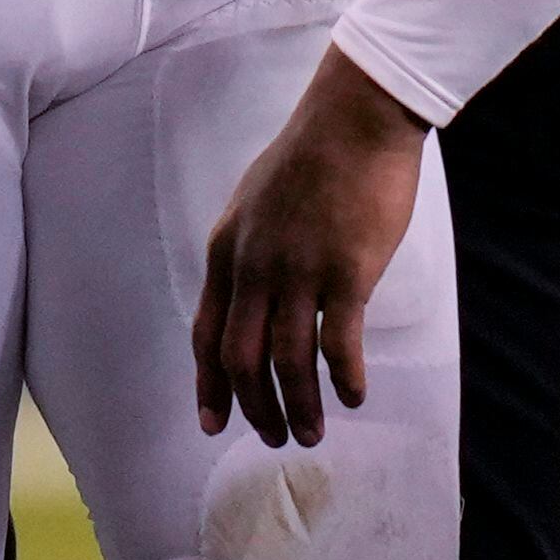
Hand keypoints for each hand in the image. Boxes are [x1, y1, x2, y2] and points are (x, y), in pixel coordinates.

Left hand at [191, 47, 430, 446]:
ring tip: (313, 433)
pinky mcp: (346, 271)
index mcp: (226, 251)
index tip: (214, 424)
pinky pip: (338, 344)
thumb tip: (253, 297)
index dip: (209, 385)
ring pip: (289, 363)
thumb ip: (248, 253)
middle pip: (242, 359)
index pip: (205, 334)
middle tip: (275, 438)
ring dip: (300, 407)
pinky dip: (344, 380)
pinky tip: (354, 396)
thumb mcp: (253, 204)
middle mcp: (253, 267)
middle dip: (255, 409)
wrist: (353, 120)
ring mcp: (298, 271)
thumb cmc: (310, 159)